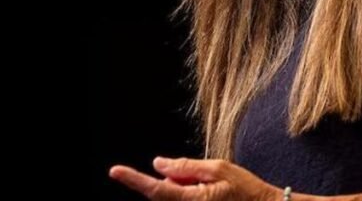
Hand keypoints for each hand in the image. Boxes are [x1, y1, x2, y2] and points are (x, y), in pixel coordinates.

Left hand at [108, 156, 282, 200]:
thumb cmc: (247, 190)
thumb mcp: (219, 168)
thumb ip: (186, 167)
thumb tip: (158, 164)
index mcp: (194, 199)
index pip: (156, 190)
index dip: (134, 180)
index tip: (115, 171)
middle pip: (164, 193)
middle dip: (173, 179)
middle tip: (201, 176)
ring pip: (173, 198)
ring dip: (182, 188)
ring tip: (211, 187)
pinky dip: (187, 194)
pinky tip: (210, 194)